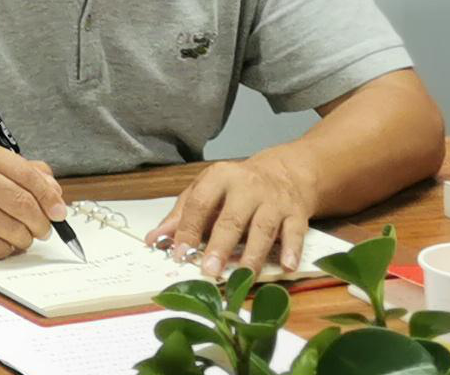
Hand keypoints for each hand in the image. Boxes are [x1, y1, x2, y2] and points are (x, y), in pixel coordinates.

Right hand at [0, 139, 67, 257]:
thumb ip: (21, 170)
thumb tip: (54, 189)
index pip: (28, 175)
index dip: (50, 197)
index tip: (60, 212)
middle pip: (23, 203)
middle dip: (40, 222)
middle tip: (44, 230)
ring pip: (12, 228)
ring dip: (24, 238)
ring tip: (23, 237)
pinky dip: (5, 249)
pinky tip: (2, 243)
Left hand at [144, 148, 317, 279]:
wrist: (284, 172)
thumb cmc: (237, 187)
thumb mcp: (207, 190)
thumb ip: (182, 214)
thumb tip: (153, 239)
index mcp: (220, 177)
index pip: (200, 203)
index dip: (188, 229)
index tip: (178, 253)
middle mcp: (248, 186)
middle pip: (232, 218)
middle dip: (220, 245)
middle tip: (209, 270)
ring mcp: (274, 200)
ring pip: (263, 228)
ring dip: (252, 254)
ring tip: (242, 276)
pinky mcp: (296, 213)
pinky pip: (294, 232)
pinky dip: (292, 249)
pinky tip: (286, 267)